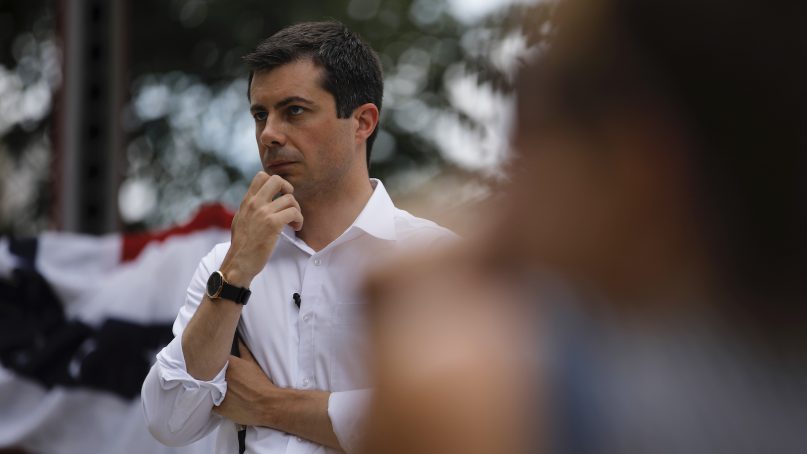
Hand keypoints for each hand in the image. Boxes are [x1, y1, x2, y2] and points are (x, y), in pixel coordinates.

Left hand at [214, 341, 278, 426]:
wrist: (266, 404)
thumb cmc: (260, 382)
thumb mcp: (252, 363)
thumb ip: (243, 349)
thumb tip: (239, 338)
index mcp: (227, 364)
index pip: (212, 357)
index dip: (211, 360)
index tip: (213, 362)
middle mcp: (219, 377)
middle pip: (206, 372)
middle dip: (208, 373)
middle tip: (214, 376)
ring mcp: (216, 392)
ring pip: (206, 388)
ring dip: (209, 387)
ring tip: (217, 388)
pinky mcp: (217, 406)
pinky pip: (209, 403)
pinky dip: (212, 401)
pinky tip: (219, 400)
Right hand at [222, 172, 302, 286]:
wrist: (239, 262)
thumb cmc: (242, 245)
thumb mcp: (241, 219)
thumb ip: (250, 207)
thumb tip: (259, 198)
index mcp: (247, 201)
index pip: (261, 176)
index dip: (275, 183)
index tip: (279, 195)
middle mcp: (255, 203)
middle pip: (277, 180)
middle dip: (288, 189)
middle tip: (289, 204)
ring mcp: (264, 213)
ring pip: (290, 199)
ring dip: (296, 211)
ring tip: (293, 222)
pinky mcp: (273, 224)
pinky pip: (294, 213)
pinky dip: (299, 220)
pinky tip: (295, 227)